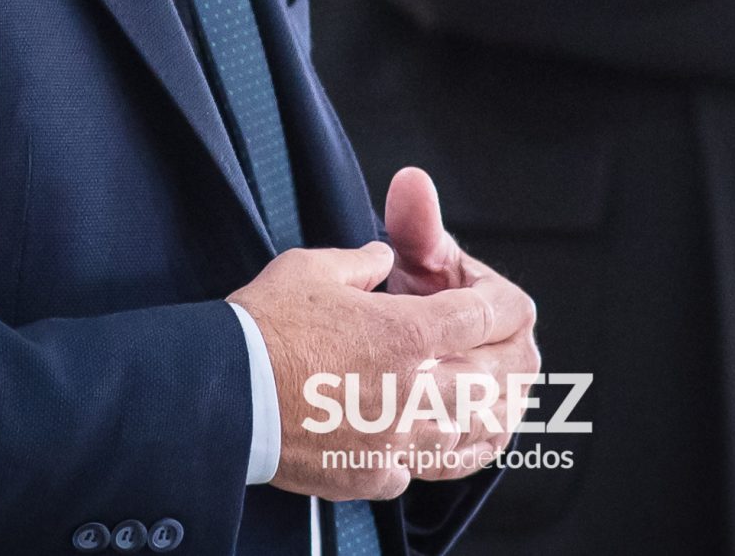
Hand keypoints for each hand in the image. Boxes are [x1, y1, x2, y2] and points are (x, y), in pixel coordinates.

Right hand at [227, 216, 532, 499]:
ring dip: (495, 410)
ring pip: (476, 433)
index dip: (505, 302)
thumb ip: (367, 261)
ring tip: (500, 396)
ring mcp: (395, 442)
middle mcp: (412, 393)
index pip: (489, 315)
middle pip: (498, 377)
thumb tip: (385, 259)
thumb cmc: (262, 328)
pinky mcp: (370, 475)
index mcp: (405, 334)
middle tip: (516, 345)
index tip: (502, 300)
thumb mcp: (316, 268)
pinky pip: (425, 471)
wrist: (219, 395)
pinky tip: (446, 440)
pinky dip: (444, 453)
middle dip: (516, 355)